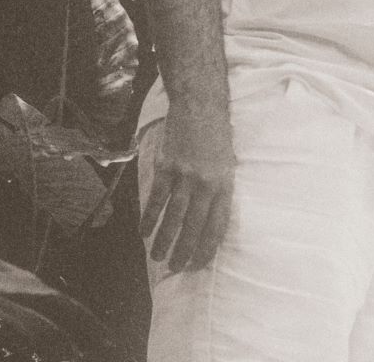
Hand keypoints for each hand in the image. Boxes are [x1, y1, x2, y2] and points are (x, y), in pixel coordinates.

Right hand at [139, 103, 234, 271]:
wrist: (200, 105)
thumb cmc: (218, 135)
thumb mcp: (229, 162)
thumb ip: (220, 189)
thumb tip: (210, 219)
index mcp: (225, 183)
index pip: (217, 225)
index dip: (207, 248)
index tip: (198, 264)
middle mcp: (205, 183)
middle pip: (194, 226)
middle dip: (184, 251)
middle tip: (175, 268)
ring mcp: (184, 175)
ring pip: (173, 217)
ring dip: (163, 240)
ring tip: (157, 257)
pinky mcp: (165, 167)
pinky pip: (156, 199)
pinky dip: (149, 218)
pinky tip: (144, 232)